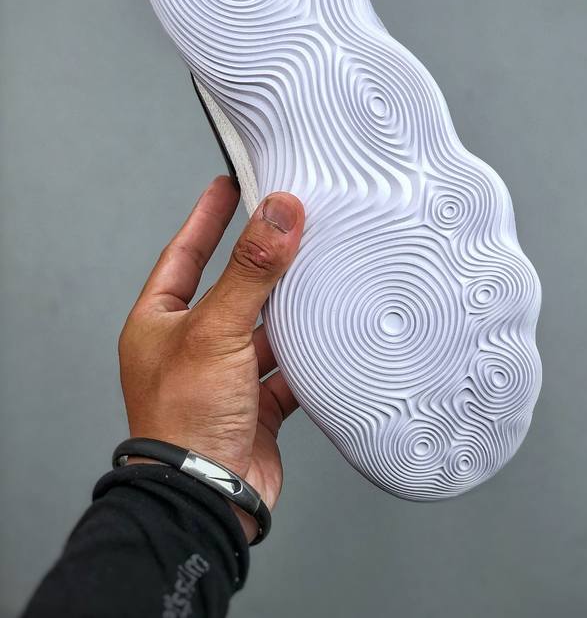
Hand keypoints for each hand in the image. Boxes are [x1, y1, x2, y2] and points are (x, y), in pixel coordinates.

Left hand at [118, 176, 304, 541]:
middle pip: (231, 289)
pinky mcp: (254, 406)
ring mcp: (223, 377)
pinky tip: (329, 338)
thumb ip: (251, 271)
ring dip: (289, 309)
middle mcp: (190, 346)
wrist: (206, 499)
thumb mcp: (216, 330)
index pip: (185, 252)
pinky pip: (286, 370)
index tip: (228, 183)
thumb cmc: (183, 419)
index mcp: (161, 322)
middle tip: (288, 222)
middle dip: (261, 261)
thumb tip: (278, 213)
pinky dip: (307, 356)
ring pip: (263, 329)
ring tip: (319, 274)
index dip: (207, 216)